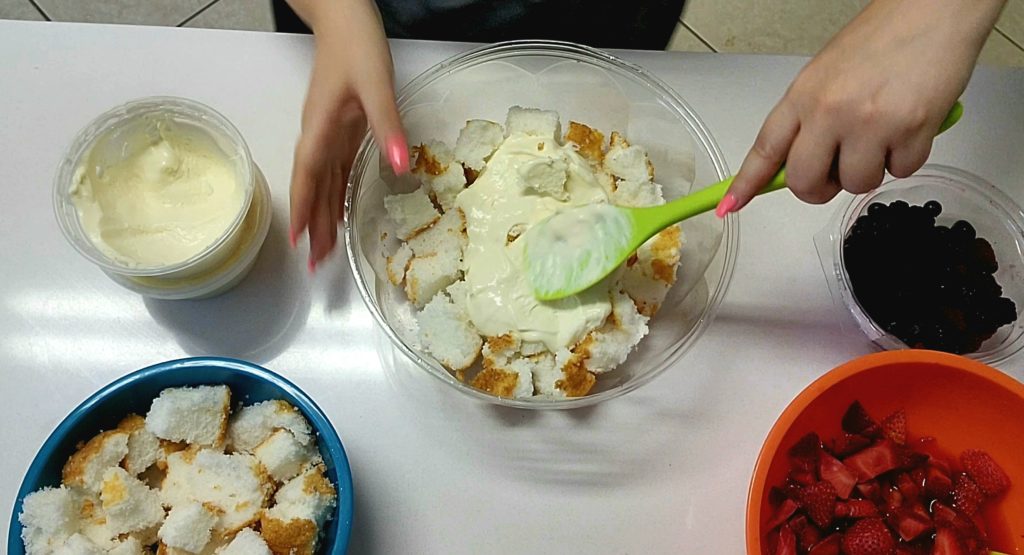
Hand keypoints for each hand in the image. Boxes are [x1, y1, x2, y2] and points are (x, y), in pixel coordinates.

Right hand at [287, 0, 408, 270]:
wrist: (344, 15)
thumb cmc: (357, 46)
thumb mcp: (377, 86)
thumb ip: (388, 127)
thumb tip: (401, 168)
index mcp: (321, 126)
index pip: (308, 175)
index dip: (304, 209)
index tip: (300, 242)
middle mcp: (319, 134)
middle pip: (311, 186)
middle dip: (311, 224)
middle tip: (314, 264)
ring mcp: (327, 131)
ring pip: (320, 181)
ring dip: (321, 215)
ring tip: (323, 250)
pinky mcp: (340, 127)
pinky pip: (332, 169)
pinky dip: (333, 194)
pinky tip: (337, 211)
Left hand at [718, 0, 1005, 215]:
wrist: (934, 8)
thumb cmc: (883, 36)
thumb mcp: (827, 74)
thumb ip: (809, 117)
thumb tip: (798, 160)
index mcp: (803, 95)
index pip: (765, 149)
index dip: (746, 183)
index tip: (731, 204)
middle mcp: (829, 111)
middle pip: (804, 182)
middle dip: (820, 188)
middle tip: (837, 172)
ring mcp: (869, 122)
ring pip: (856, 184)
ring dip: (870, 171)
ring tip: (883, 135)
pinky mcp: (910, 129)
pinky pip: (900, 172)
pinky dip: (906, 158)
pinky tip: (910, 126)